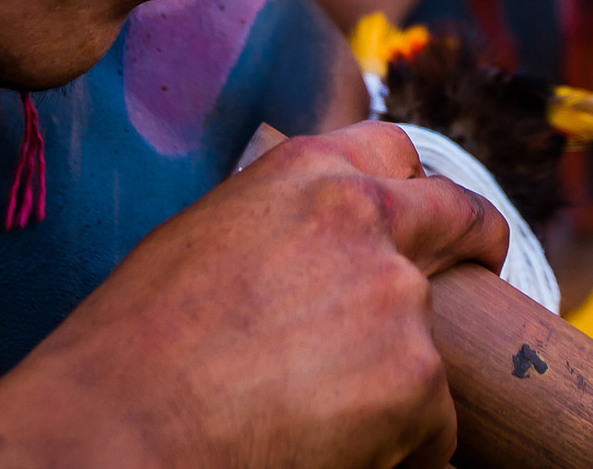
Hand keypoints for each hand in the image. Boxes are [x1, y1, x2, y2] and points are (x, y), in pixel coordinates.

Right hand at [0, 123, 508, 468]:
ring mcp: (396, 297)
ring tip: (324, 421)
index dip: (414, 192)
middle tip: (478, 275)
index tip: (426, 220)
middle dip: (475, 247)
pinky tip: (335, 456)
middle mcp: (361, 217)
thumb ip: (276, 230)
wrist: (114, 431)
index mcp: (301, 173)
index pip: (394, 154)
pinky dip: (401, 450)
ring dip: (401, 381)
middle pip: (458, 219)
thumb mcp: (199, 245)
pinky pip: (433, 428)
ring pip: (436, 344)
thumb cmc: (126, 357)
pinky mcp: (416, 378)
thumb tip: (308, 254)